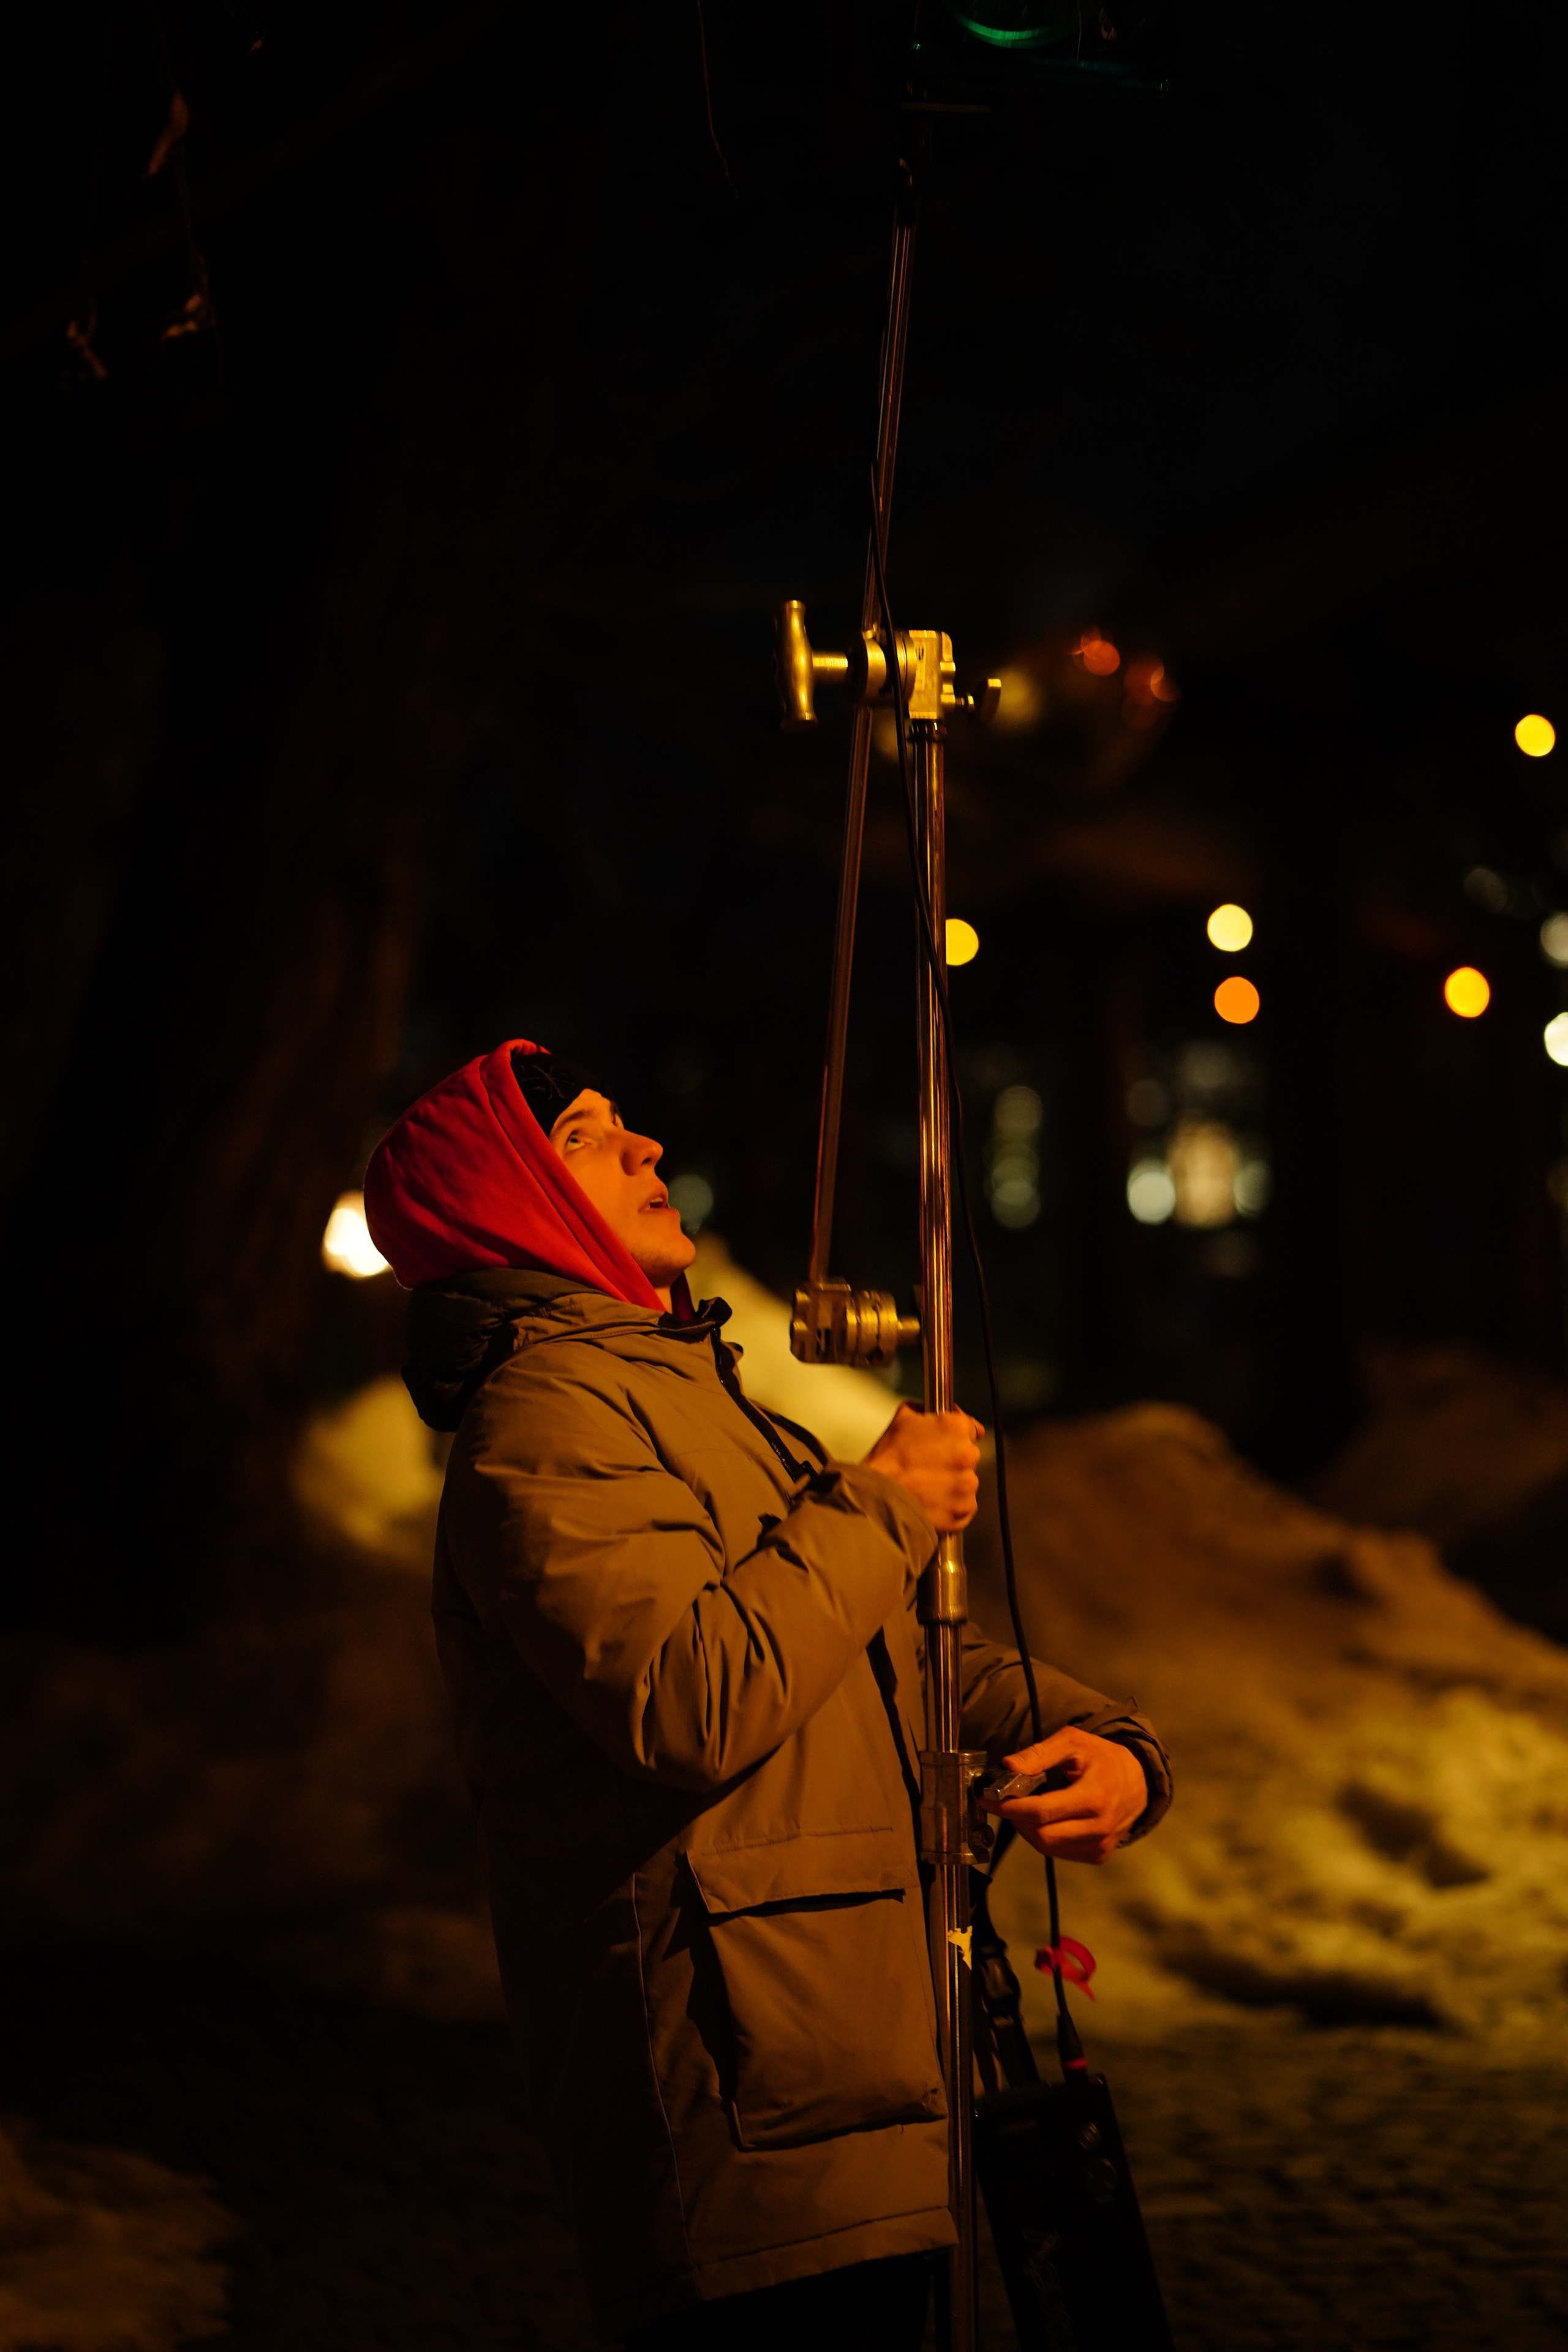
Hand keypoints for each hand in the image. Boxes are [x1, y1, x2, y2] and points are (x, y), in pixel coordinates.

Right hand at [865, 1403, 981, 1532]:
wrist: (879, 1497)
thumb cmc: (888, 1458)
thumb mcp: (903, 1418)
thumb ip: (926, 1408)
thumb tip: (942, 1410)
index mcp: (956, 1428)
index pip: (969, 1427)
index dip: (954, 1435)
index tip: (946, 1442)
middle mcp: (967, 1454)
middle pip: (968, 1455)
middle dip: (953, 1459)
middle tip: (929, 1466)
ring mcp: (968, 1483)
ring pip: (966, 1480)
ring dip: (953, 1483)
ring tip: (927, 1486)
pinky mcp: (965, 1508)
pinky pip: (964, 1505)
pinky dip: (952, 1504)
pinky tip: (932, 1501)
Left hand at [980, 1728, 1146, 1864]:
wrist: (1138, 1780)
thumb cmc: (1101, 1757)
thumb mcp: (1073, 1742)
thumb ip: (1039, 1753)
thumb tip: (1007, 1765)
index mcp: (1094, 1797)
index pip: (1042, 1812)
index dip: (1010, 1807)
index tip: (987, 1798)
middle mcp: (1099, 1827)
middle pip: (1041, 1835)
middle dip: (1015, 1818)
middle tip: (1003, 1801)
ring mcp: (1100, 1845)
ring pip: (1047, 1847)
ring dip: (1027, 1829)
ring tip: (1023, 1807)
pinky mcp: (1098, 1855)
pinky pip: (1060, 1852)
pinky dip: (1044, 1837)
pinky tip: (1044, 1819)